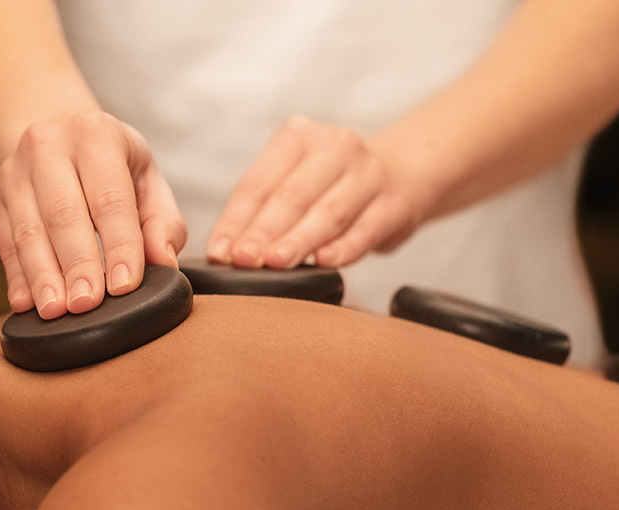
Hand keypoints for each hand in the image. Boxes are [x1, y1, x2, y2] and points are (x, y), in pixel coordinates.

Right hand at [0, 110, 187, 317]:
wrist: (49, 129)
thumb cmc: (107, 163)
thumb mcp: (144, 176)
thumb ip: (162, 221)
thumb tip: (164, 262)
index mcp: (96, 136)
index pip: (110, 199)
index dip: (119, 245)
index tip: (123, 286)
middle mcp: (48, 147)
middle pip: (63, 215)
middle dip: (77, 264)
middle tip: (86, 304)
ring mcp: (14, 174)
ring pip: (28, 232)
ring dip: (42, 277)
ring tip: (55, 311)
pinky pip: (5, 244)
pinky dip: (16, 277)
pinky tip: (26, 304)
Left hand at [206, 116, 429, 270]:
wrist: (399, 175)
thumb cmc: (327, 186)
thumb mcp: (292, 182)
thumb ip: (261, 211)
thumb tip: (225, 253)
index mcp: (298, 137)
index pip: (258, 184)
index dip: (236, 221)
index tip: (219, 253)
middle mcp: (335, 147)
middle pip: (292, 196)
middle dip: (264, 232)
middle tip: (244, 260)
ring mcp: (368, 173)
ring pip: (328, 212)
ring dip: (300, 241)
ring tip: (276, 263)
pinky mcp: (395, 203)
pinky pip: (366, 229)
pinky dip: (344, 248)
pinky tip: (325, 262)